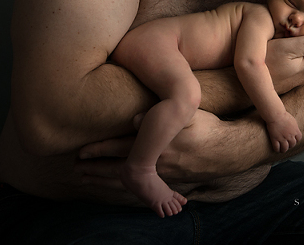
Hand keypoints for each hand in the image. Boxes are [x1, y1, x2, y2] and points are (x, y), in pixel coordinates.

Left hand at [75, 109, 224, 189]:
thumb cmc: (207, 128)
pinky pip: (138, 186)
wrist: (227, 150)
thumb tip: (131, 117)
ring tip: (86, 179)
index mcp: (157, 145)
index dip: (99, 150)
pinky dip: (121, 187)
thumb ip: (160, 115)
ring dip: (104, 180)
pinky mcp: (168, 179)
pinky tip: (111, 186)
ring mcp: (161, 174)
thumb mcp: (187, 116)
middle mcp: (156, 162)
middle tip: (76, 168)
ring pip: (126, 181)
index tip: (81, 151)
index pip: (120, 148)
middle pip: (118, 168)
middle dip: (95, 169)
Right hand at [266, 112, 301, 152]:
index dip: (296, 140)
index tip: (294, 140)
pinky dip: (277, 150)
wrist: (276, 115)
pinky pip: (277, 147)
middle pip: (292, 144)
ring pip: (285, 148)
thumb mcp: (293, 120)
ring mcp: (282, 138)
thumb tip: (294, 130)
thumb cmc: (283, 115)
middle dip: (290, 145)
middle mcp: (290, 136)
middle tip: (288, 145)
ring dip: (284, 150)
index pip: (299, 139)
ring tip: (282, 150)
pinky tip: (277, 150)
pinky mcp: (275, 139)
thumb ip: (294, 127)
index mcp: (295, 130)